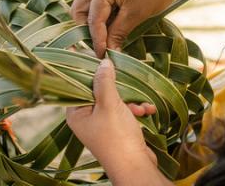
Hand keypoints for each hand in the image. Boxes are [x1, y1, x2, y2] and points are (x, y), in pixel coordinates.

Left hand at [66, 59, 169, 184]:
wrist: (135, 166)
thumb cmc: (117, 137)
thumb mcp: (109, 104)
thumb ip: (104, 81)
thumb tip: (102, 62)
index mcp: (76, 113)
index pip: (78, 84)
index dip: (89, 71)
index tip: (99, 58)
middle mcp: (87, 118)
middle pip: (100, 90)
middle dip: (119, 89)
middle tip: (127, 83)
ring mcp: (103, 124)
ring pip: (116, 100)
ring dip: (132, 101)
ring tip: (141, 107)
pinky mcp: (117, 129)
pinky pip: (125, 112)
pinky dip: (137, 110)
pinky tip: (147, 111)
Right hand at [70, 0, 187, 56]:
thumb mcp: (137, 14)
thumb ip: (118, 33)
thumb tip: (108, 53)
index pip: (93, 18)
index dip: (97, 39)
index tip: (101, 56)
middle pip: (80, 9)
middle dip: (86, 29)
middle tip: (99, 45)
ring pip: (86, 5)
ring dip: (93, 22)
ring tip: (107, 36)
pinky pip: (96, 0)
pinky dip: (101, 14)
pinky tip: (112, 25)